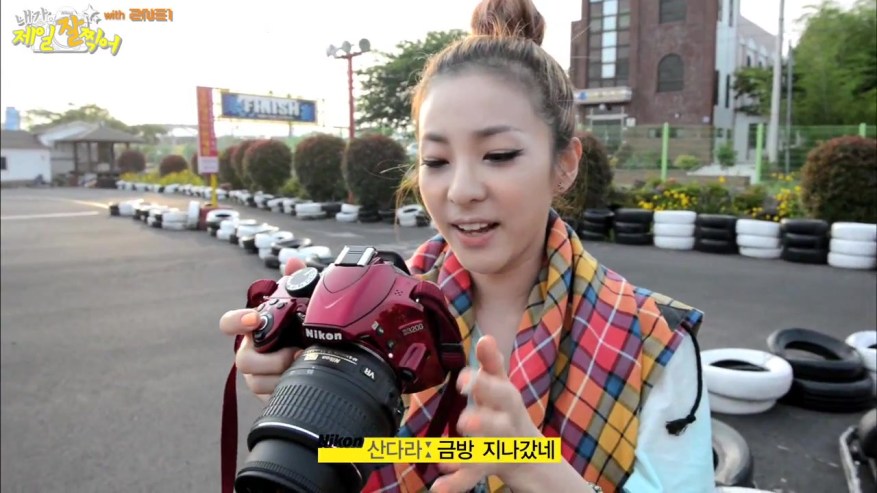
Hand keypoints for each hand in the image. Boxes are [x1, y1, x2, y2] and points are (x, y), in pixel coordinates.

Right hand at [218, 257, 307, 401]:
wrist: (313, 359)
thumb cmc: (299, 328)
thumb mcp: (300, 305)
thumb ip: (295, 281)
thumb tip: (295, 262)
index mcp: (253, 329)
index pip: (230, 323)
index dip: (236, 321)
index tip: (254, 319)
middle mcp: (250, 351)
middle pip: (243, 359)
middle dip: (269, 359)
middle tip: (295, 353)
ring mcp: (255, 374)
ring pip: (255, 381)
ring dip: (280, 376)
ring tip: (303, 368)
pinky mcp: (265, 393)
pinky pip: (267, 397)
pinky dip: (284, 390)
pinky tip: (301, 382)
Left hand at [429, 336, 540, 492]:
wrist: (533, 456)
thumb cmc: (507, 413)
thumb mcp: (502, 385)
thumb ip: (491, 363)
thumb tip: (485, 336)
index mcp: (507, 400)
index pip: (498, 388)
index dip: (483, 384)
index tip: (463, 380)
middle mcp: (507, 424)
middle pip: (498, 423)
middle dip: (482, 422)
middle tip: (464, 423)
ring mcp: (500, 448)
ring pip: (485, 453)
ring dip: (466, 455)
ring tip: (443, 458)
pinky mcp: (489, 467)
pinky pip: (472, 477)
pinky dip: (455, 483)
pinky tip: (436, 488)